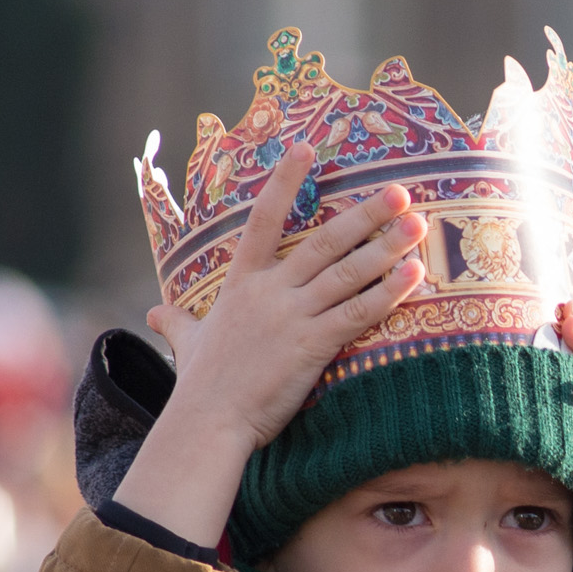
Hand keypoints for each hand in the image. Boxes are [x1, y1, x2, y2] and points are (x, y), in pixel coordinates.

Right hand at [112, 140, 429, 548]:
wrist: (208, 422)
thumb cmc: (200, 385)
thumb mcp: (187, 343)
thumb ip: (177, 321)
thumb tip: (154, 314)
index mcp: (241, 282)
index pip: (263, 218)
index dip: (285, 181)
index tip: (307, 149)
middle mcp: (269, 291)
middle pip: (323, 242)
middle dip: (364, 214)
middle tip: (400, 191)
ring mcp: (291, 316)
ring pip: (347, 272)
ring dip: (386, 246)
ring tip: (418, 225)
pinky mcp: (312, 345)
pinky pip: (357, 312)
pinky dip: (389, 292)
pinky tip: (415, 274)